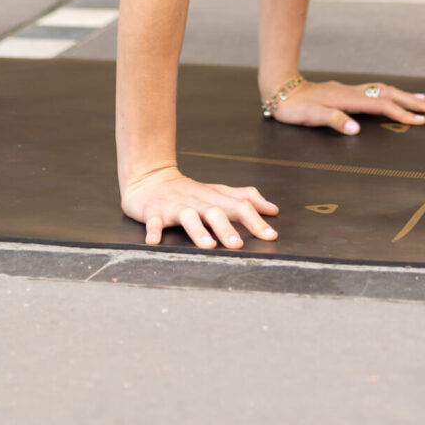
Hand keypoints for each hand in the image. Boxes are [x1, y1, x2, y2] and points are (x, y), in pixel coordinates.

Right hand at [122, 165, 279, 250]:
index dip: (255, 220)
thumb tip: (273, 209)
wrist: (151, 178)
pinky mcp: (154, 212)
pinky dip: (154, 230)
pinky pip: (154, 221)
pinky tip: (154, 241)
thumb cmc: (189, 191)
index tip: (270, 235)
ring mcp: (175, 207)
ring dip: (198, 231)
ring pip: (188, 217)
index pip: (239, 206)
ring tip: (208, 245)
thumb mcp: (218, 193)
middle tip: (238, 245)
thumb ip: (245, 199)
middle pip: (215, 212)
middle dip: (227, 228)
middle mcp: (197, 202)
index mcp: (214, 199)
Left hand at [265, 78, 424, 134]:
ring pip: (382, 90)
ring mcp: (349, 91)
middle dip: (411, 101)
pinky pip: (374, 91)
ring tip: (421, 100)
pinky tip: (392, 96)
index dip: (400, 113)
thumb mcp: (311, 116)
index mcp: (347, 100)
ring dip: (403, 95)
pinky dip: (389, 93)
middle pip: (388, 94)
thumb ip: (334, 121)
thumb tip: (356, 129)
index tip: (419, 121)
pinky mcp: (345, 92)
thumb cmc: (294, 107)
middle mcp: (352, 92)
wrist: (281, 88)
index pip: (381, 106)